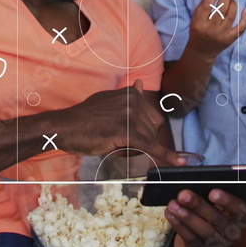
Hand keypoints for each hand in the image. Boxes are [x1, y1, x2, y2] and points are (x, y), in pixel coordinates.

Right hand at [54, 80, 184, 166]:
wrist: (65, 127)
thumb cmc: (84, 119)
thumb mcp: (108, 100)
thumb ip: (127, 96)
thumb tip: (141, 83)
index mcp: (132, 94)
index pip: (152, 118)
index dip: (143, 132)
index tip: (130, 137)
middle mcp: (134, 101)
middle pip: (153, 130)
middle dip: (140, 142)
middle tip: (115, 142)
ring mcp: (131, 115)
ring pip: (148, 141)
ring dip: (134, 150)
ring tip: (111, 144)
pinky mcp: (127, 132)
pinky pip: (151, 147)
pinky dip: (167, 156)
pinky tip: (180, 162)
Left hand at [165, 189, 245, 246]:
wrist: (200, 235)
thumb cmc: (210, 210)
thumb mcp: (214, 201)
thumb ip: (211, 192)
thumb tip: (196, 180)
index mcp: (240, 216)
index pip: (239, 209)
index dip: (227, 201)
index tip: (212, 192)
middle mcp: (233, 232)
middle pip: (218, 220)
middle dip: (199, 206)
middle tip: (184, 195)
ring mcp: (219, 244)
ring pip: (205, 231)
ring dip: (187, 217)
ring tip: (173, 205)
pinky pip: (191, 239)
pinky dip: (179, 225)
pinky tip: (170, 214)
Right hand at [188, 0, 245, 59]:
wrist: (201, 51)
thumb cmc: (198, 31)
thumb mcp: (195, 19)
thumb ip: (203, 6)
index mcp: (199, 23)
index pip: (207, 5)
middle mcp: (211, 29)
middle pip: (221, 9)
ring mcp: (222, 35)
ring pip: (231, 15)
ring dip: (233, 4)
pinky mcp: (230, 39)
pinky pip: (241, 28)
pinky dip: (245, 18)